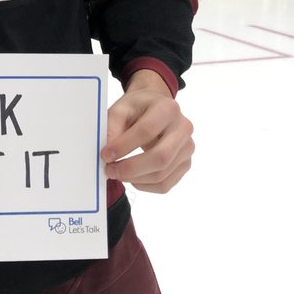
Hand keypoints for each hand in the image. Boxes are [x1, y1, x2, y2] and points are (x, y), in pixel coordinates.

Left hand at [102, 69, 193, 192]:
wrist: (155, 107)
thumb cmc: (138, 108)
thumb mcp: (120, 109)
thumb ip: (112, 128)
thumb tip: (108, 155)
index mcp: (168, 109)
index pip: (146, 131)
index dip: (123, 146)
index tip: (105, 155)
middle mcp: (183, 128)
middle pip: (160, 157)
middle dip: (131, 168)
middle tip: (110, 170)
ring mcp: (187, 148)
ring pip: (162, 174)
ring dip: (135, 179)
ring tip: (118, 173)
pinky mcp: (185, 164)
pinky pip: (165, 185)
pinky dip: (144, 186)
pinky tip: (132, 177)